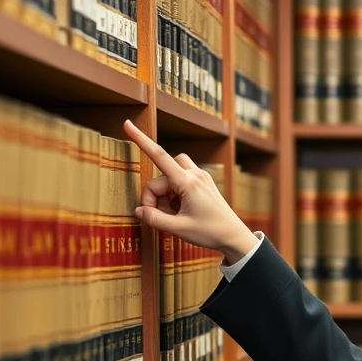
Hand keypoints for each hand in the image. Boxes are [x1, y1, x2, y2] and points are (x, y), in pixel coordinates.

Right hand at [123, 119, 258, 262]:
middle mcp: (195, 174)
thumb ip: (154, 219)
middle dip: (154, 195)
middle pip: (161, 175)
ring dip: (164, 194)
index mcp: (188, 182)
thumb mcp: (178, 229)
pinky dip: (174, 195)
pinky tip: (182, 211)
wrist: (234, 236)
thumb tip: (139, 210)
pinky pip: (180, 180)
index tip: (127, 124)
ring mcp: (201, 176)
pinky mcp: (203, 181)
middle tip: (160, 217)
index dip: (140, 140)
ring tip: (174, 214)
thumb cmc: (210, 232)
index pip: (159, 156)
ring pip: (169, 176)